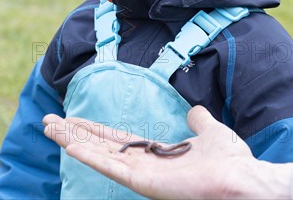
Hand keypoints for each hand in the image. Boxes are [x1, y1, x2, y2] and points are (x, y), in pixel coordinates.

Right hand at [43, 106, 292, 198]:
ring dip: (73, 140)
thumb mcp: (210, 131)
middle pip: (100, 146)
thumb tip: (194, 111)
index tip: (73, 118)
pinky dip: (88, 155)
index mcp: (155, 154)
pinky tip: (69, 143)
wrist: (243, 177)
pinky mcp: (142, 182)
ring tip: (49, 127)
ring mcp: (140, 174)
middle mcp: (143, 164)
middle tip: (49, 121)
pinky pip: (109, 166)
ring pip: (98, 154)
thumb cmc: (230, 160)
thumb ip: (198, 121)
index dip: (93, 129)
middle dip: (74, 133)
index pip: (116, 140)